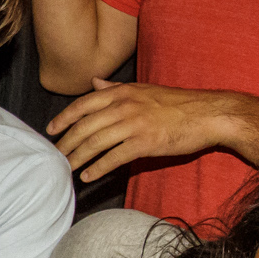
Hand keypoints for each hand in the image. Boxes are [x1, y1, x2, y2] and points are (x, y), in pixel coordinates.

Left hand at [46, 80, 258, 182]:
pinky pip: (114, 157)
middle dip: (66, 142)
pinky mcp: (145, 143)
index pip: (83, 104)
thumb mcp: (143, 89)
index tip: (51, 129)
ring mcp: (134, 124)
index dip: (63, 118)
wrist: (207, 114)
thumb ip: (115, 87)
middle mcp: (124, 106)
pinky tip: (88, 175)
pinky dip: (98, 167)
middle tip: (54, 156)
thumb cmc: (177, 103)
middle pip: (84, 126)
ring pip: (95, 142)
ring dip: (77, 157)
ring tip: (66, 168)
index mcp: (122, 92)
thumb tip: (94, 82)